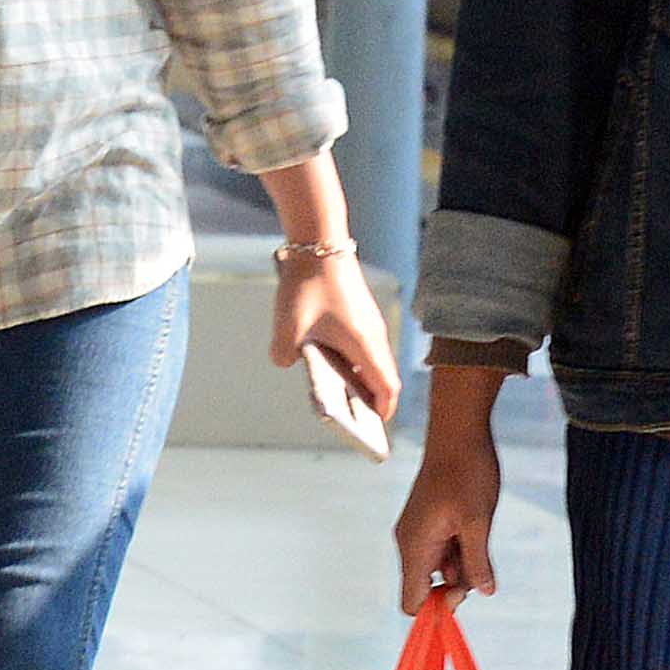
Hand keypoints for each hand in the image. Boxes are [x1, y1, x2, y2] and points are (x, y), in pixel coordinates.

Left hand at [273, 247, 398, 429]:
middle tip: (354, 420)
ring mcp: (368, 321)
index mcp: (364, 343)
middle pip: (381, 376)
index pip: (386, 387)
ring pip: (371, 359)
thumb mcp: (286, 326)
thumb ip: (282, 354)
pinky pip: (362, 344)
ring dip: (359, 378)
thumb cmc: (308, 284)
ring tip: (339, 396)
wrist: (319, 241)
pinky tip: (328, 363)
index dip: (382, 410)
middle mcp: (373, 334)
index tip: (373, 428)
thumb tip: (285, 361)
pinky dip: (352, 359)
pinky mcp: (359, 311)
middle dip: (369, 399)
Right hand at [391, 370, 504, 609]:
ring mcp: (417, 531)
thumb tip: (484, 592)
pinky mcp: (427, 522)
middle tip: (480, 558)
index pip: (411, 602)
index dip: (437, 609)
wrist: (458, 432)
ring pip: (439, 568)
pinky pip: (441, 549)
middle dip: (457, 583)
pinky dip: (459, 547)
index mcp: (415, 547)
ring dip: (462, 562)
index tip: (465, 593)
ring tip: (477, 531)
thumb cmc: (466, 473)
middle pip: (427, 588)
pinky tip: (473, 525)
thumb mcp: (478, 522)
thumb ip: (478, 562)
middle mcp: (410, 542)